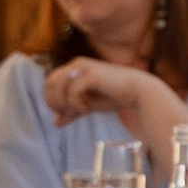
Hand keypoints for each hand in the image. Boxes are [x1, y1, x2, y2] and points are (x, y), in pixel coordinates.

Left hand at [41, 57, 184, 139]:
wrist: (138, 92)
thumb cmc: (114, 97)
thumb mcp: (88, 105)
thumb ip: (72, 112)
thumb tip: (55, 123)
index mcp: (75, 68)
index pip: (49, 82)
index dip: (51, 99)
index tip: (63, 113)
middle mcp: (77, 64)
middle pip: (50, 82)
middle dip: (54, 101)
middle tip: (68, 113)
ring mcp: (84, 67)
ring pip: (58, 85)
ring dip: (64, 102)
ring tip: (79, 110)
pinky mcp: (92, 74)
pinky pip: (73, 90)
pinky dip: (76, 102)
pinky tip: (87, 108)